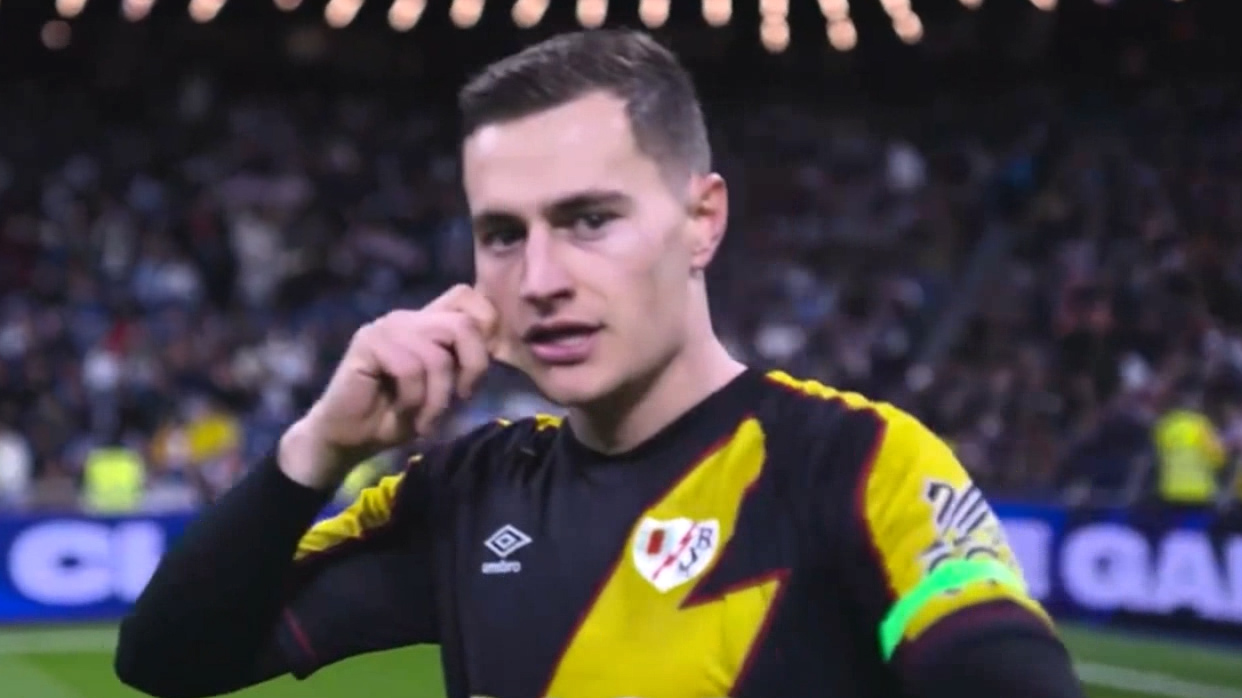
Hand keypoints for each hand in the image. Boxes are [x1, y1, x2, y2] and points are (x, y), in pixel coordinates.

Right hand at [279, 284, 503, 488]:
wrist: (348, 438)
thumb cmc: (397, 415)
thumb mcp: (444, 389)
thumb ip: (465, 364)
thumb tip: (499, 346)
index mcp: (427, 322)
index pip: (468, 296)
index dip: (487, 326)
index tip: (479, 368)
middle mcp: (408, 318)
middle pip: (464, 324)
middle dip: (473, 367)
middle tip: (462, 398)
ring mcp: (386, 328)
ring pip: (438, 354)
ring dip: (439, 397)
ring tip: (426, 418)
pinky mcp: (367, 343)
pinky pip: (410, 368)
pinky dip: (415, 400)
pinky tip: (404, 413)